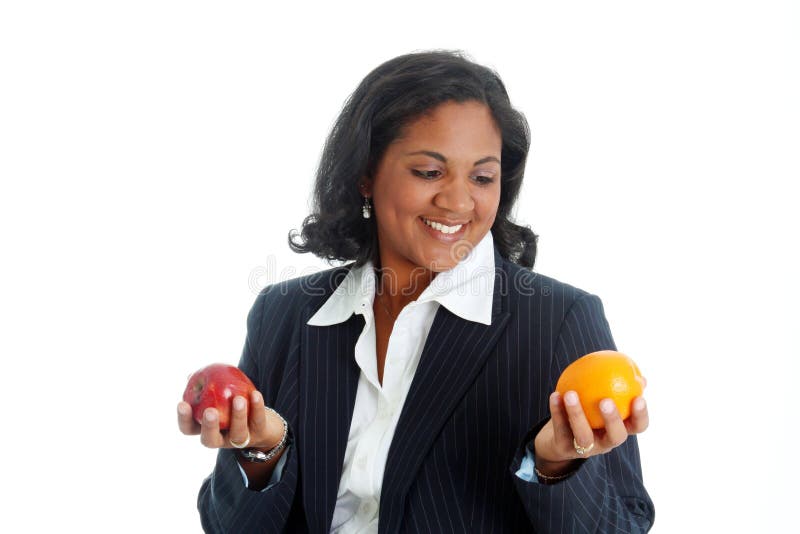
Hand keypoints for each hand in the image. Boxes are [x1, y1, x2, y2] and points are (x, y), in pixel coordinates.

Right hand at [177, 390, 284, 450]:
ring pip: (237, 433)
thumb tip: (190, 375)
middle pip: (210, 439)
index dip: (184, 419)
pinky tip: (255, 394)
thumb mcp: (218, 398)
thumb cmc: (232, 408)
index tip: (182, 404)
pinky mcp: (260, 434)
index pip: (189, 429)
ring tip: (238, 399)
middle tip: (210, 411)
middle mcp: (221, 439)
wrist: (264, 425)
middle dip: (209, 426)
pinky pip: (258, 420)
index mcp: (207, 429)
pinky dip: (257, 407)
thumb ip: (204, 388)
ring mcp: (240, 439)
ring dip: (237, 416)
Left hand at [533, 390, 648, 476]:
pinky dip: (557, 411)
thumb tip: (640, 378)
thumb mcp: (602, 406)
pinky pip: (560, 428)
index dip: (641, 416)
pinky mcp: (564, 448)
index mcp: (618, 430)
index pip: (637, 427)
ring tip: (571, 394)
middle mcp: (605, 443)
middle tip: (606, 400)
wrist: (557, 441)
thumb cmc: (588, 415)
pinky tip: (555, 394)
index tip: (639, 398)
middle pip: (615, 437)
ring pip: (583, 435)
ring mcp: (585, 449)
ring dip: (577, 414)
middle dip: (612, 419)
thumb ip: (620, 391)